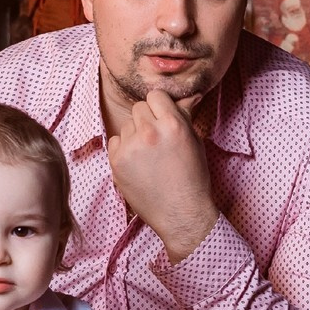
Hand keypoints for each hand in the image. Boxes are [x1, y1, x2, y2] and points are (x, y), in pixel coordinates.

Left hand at [106, 88, 218, 261]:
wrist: (181, 214)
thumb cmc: (192, 179)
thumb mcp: (194, 143)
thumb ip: (185, 117)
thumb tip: (186, 96)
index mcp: (173, 124)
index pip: (155, 95)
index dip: (160, 106)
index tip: (162, 118)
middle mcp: (150, 132)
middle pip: (139, 107)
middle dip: (147, 120)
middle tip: (157, 140)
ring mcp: (131, 147)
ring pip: (126, 125)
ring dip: (135, 135)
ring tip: (149, 157)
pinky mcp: (116, 162)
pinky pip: (114, 141)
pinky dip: (124, 150)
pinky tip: (138, 165)